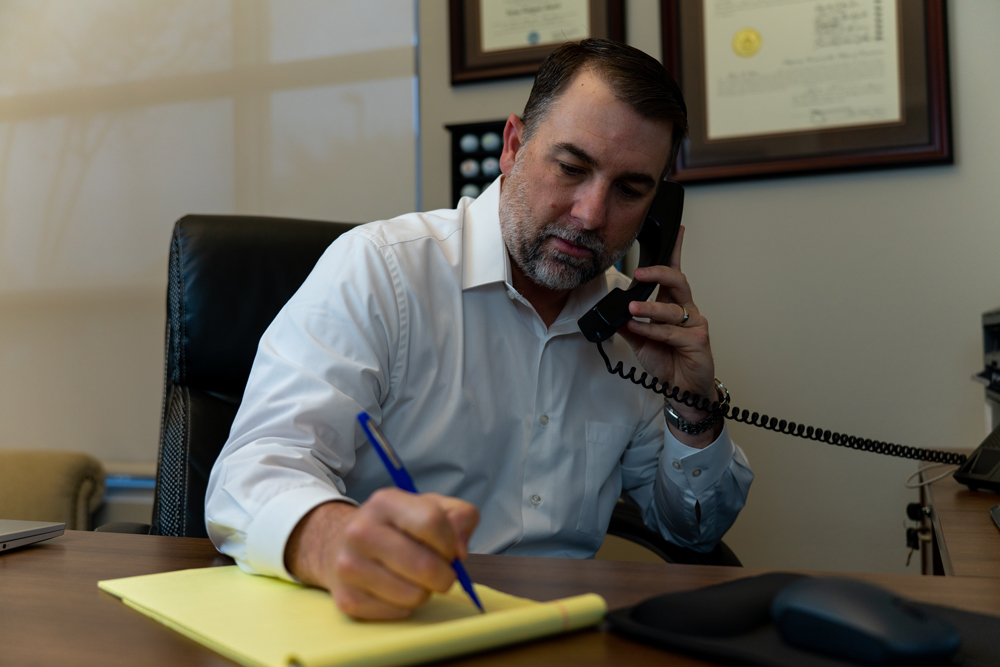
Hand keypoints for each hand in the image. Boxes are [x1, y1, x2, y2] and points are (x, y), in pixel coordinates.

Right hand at [285, 489, 479, 618]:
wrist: (338, 544)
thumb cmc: (394, 527)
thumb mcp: (428, 507)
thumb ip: (459, 517)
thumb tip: (460, 550)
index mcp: (385, 502)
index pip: (432, 522)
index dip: (450, 542)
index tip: (450, 550)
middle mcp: (361, 531)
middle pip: (424, 565)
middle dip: (444, 576)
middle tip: (440, 573)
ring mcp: (349, 566)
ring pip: (414, 595)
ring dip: (424, 592)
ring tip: (414, 579)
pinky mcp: (346, 598)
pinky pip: (397, 612)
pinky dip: (405, 605)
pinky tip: (395, 589)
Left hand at [616, 227, 718, 443]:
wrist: (682, 392)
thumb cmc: (667, 362)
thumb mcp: (641, 341)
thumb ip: (628, 324)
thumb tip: (610, 312)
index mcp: (673, 305)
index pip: (674, 273)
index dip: (676, 251)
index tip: (675, 230)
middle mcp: (686, 310)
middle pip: (678, 281)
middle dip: (659, 272)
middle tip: (639, 272)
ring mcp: (695, 324)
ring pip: (672, 308)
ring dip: (649, 308)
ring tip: (632, 309)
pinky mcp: (698, 341)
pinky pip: (672, 332)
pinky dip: (653, 330)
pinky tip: (639, 329)